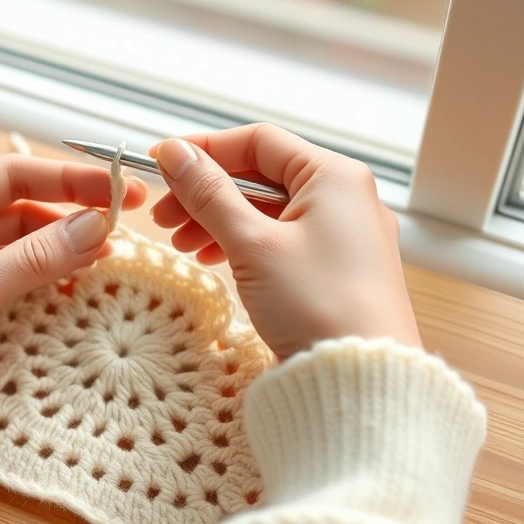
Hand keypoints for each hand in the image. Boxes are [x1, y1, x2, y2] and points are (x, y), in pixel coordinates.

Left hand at [0, 155, 146, 420]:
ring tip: (109, 262)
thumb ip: (30, 262)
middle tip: (125, 230)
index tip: (121, 189)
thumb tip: (94, 229)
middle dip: (72, 219)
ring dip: (62, 254)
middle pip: (23, 212)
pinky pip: (14, 282)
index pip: (13, 178)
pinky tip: (76, 290)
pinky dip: (45, 285)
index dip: (70, 180)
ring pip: (22, 249)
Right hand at [150, 123, 419, 358]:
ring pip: (270, 211)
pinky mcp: (340, 270)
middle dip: (208, 194)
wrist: (361, 382)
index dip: (205, 149)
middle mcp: (347, 198)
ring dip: (221, 221)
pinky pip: (284, 241)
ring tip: (184, 246)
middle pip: (262, 177)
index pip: (258, 141)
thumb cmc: (317, 306)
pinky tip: (215, 260)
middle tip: (164, 218)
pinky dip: (246, 245)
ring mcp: (346, 236)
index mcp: (334, 176)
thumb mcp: (252, 243)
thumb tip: (176, 154)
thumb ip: (210, 194)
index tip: (163, 164)